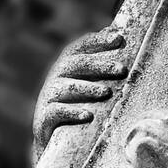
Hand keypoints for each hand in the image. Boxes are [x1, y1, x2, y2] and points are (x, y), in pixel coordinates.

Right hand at [32, 26, 128, 159]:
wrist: (50, 136)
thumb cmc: (73, 103)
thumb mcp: (84, 81)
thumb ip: (97, 61)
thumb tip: (117, 32)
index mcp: (66, 64)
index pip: (81, 46)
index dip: (98, 40)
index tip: (119, 38)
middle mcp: (56, 76)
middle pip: (78, 64)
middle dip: (101, 65)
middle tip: (122, 69)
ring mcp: (49, 96)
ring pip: (68, 88)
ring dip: (89, 88)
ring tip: (107, 92)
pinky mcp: (44, 116)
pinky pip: (57, 112)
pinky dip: (73, 113)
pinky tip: (88, 115)